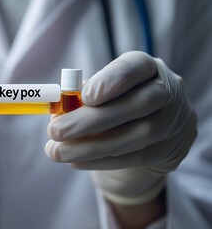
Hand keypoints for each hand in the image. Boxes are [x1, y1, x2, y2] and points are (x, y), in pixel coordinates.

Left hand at [46, 51, 196, 204]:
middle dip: (92, 119)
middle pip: (140, 103)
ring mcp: (174, 122)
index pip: (135, 66)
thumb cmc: (111, 107)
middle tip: (55, 131)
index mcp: (146, 68)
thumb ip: (79, 99)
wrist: (143, 138)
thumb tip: (56, 112)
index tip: (84, 96)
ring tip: (57, 152)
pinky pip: (136, 157)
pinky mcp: (169, 150)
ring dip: (92, 146)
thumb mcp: (97, 95)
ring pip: (139, 134)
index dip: (111, 80)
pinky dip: (102, 161)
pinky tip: (75, 162)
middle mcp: (167, 91)